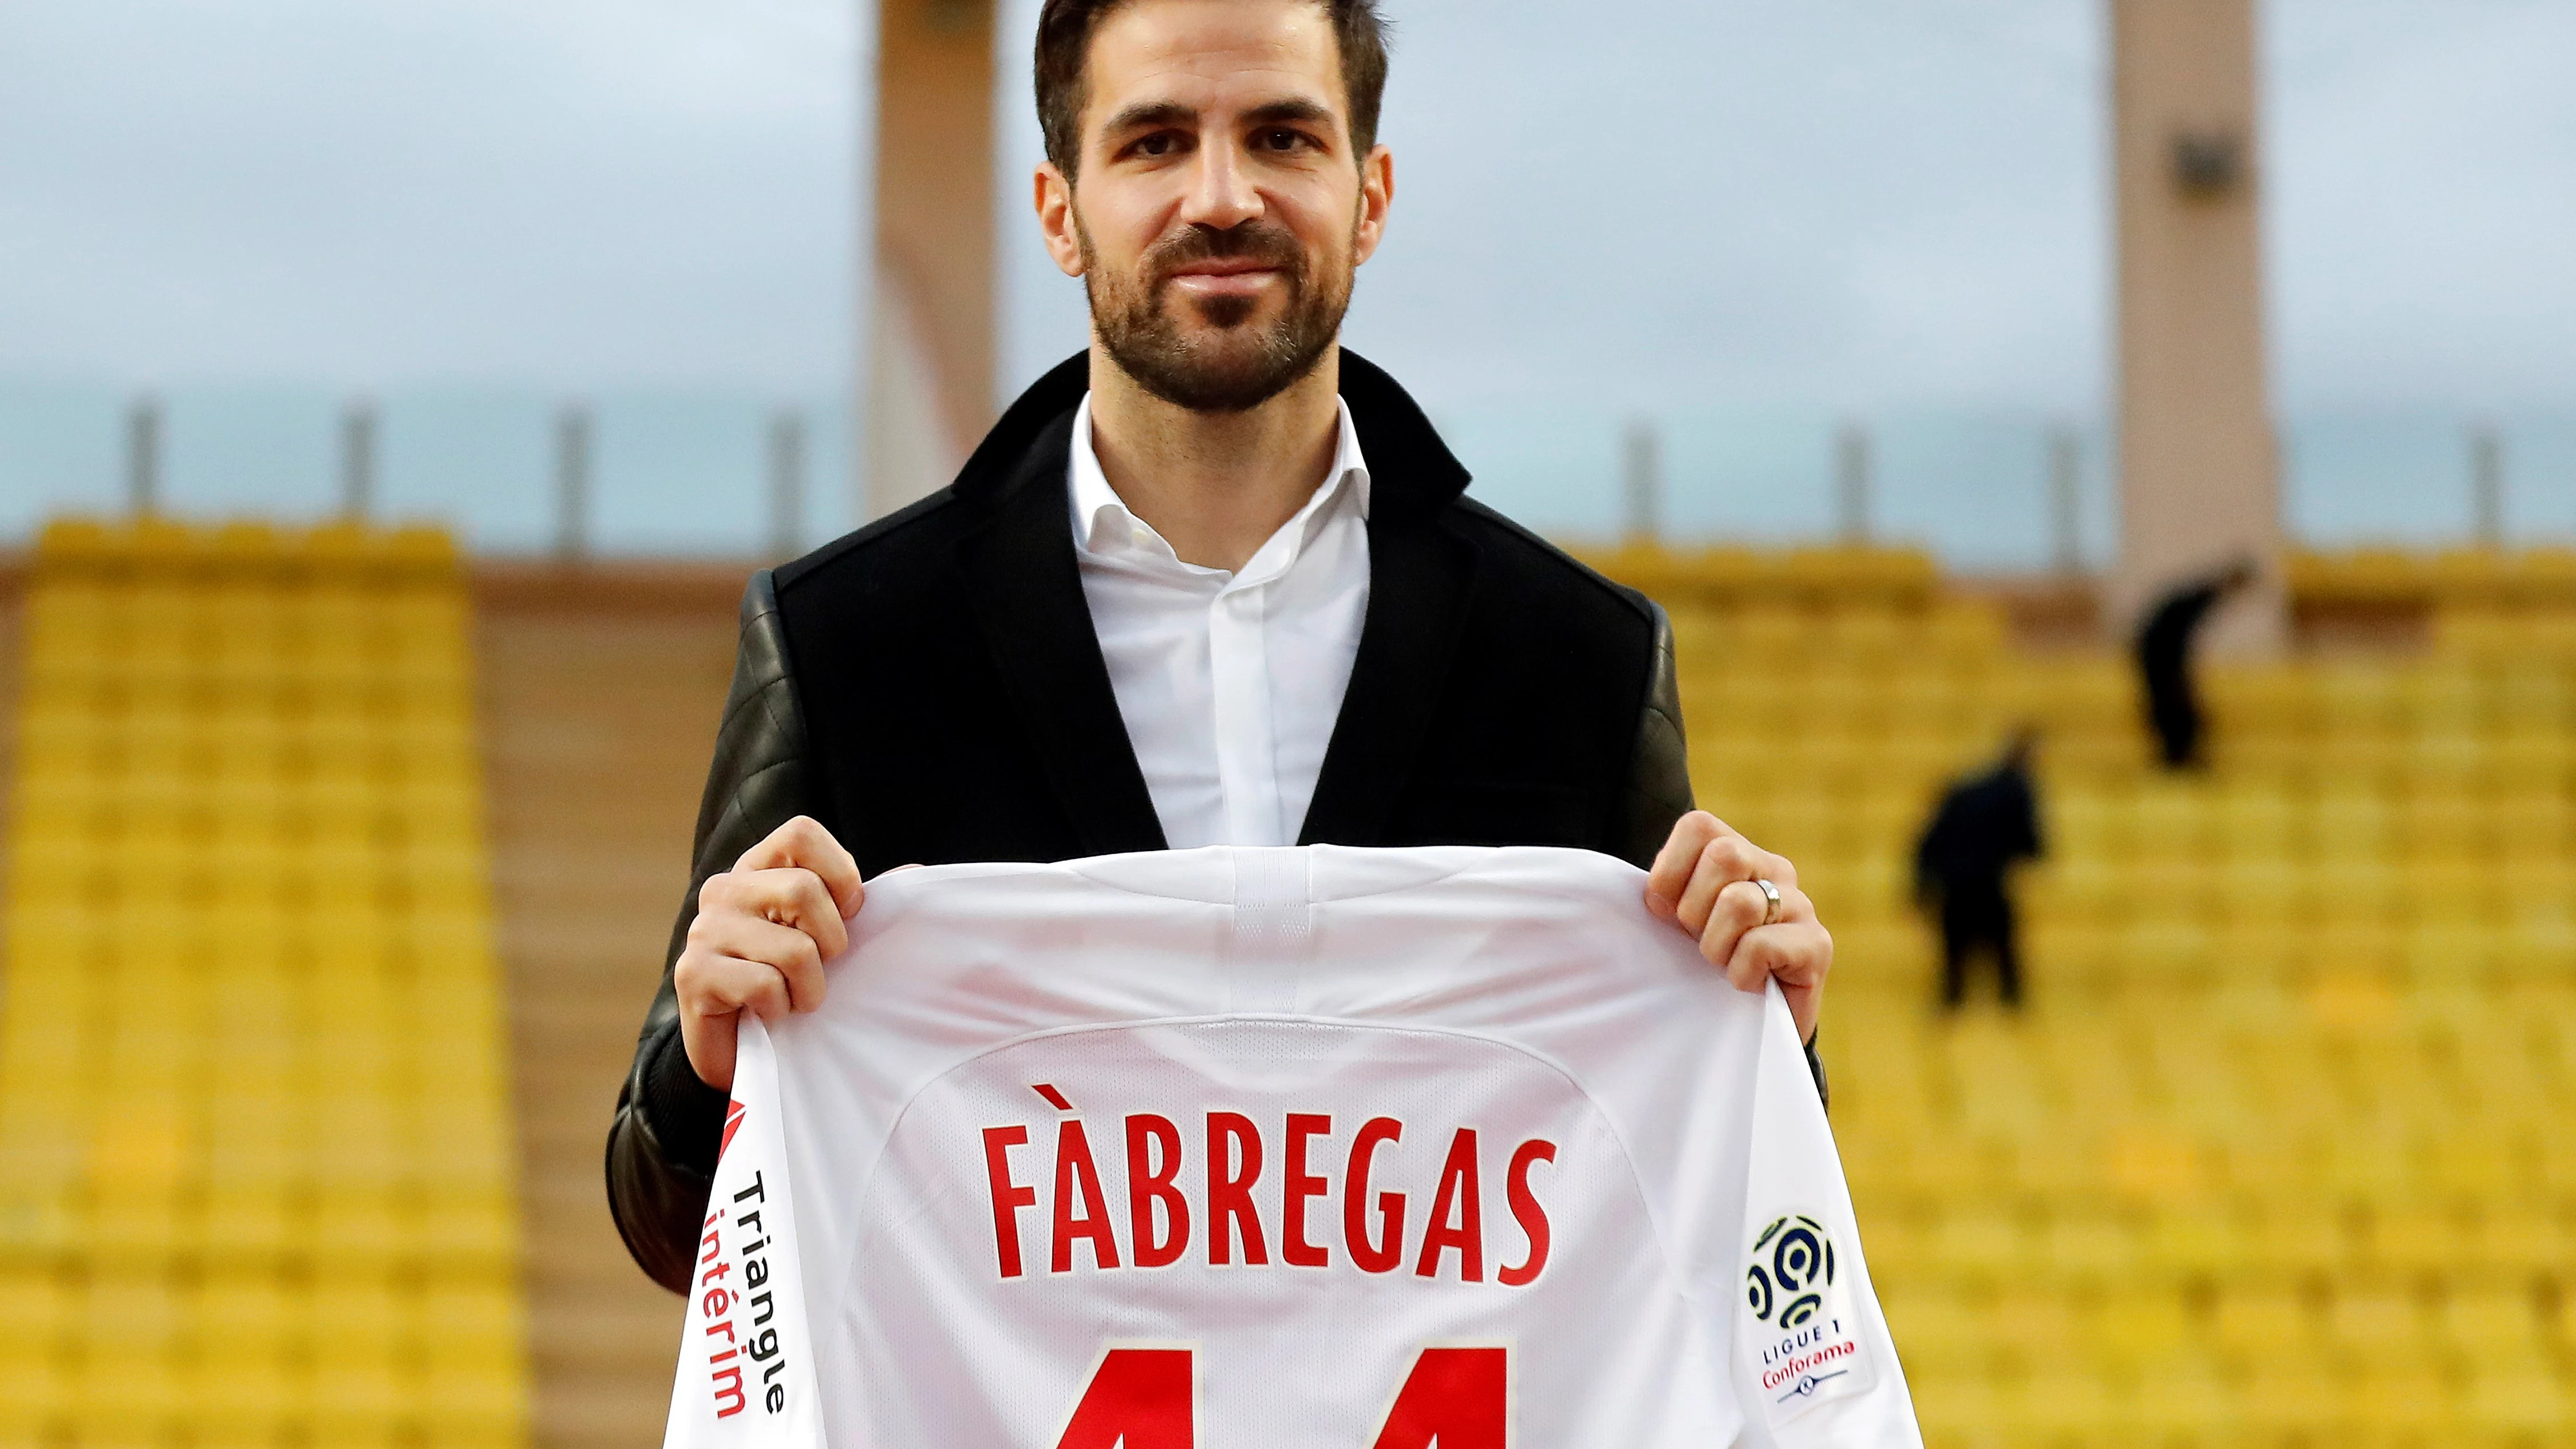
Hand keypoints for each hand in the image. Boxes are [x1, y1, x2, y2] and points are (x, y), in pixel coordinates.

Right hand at [673, 816, 863, 1090]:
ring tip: (795, 997)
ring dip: (810, 987)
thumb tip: (915, 872)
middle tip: (821, 967)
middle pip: (803, 890)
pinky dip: (782, 1008)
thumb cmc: (794, 981)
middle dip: (832, 941)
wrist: (744, 1047)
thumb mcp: (830, 934)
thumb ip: (861, 903)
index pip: (801, 834)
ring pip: (794, 948)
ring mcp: (703, 929)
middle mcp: (725, 889)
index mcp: (759, 868)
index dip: (839, 873)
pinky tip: (769, 1013)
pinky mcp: (693, 974)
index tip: (848, 913)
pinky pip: (765, 986)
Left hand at [1643, 811, 1831, 1042]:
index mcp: (1739, 852)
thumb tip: (1653, 896)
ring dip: (1716, 947)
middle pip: (1724, 855)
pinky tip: (1751, 983)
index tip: (1666, 911)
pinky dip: (1741, 974)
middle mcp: (1775, 869)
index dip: (1670, 870)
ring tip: (1725, 964)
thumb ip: (1667, 893)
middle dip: (1694, 909)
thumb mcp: (1680, 920)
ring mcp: (1801, 905)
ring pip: (1740, 902)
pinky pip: (1760, 946)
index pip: (1699, 826)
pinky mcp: (1817, 945)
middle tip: (1700, 941)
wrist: (1756, 1023)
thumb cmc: (1711, 962)